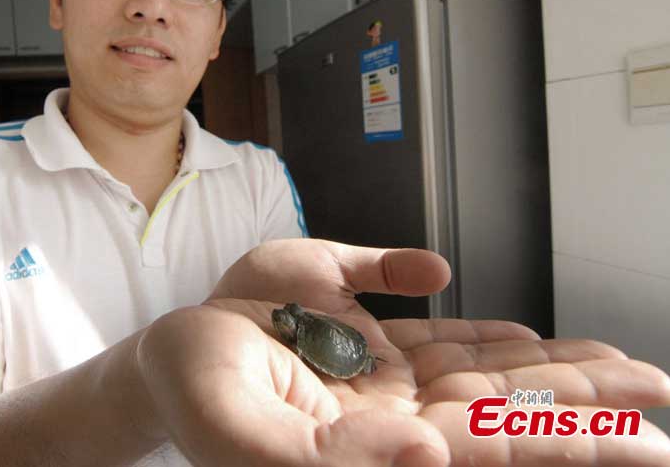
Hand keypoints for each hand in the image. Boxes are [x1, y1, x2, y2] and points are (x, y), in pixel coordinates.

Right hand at [133, 238, 669, 465]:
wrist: (170, 354)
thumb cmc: (195, 392)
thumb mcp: (241, 433)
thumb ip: (326, 458)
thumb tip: (429, 456)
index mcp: (376, 446)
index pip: (491, 448)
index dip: (565, 442)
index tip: (644, 439)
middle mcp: (395, 418)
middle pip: (510, 411)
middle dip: (587, 406)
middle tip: (663, 388)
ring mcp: (385, 378)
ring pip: (488, 373)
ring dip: (555, 370)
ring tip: (625, 367)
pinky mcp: (368, 340)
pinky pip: (443, 338)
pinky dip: (489, 336)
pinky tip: (530, 338)